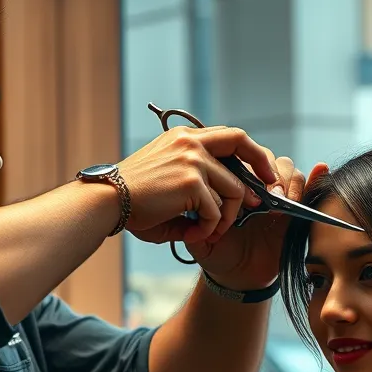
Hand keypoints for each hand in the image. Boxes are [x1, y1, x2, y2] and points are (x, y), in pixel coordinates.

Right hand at [119, 125, 275, 242]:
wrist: (108, 202)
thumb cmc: (134, 198)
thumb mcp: (170, 179)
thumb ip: (199, 183)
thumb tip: (232, 203)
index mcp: (184, 138)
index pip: (230, 136)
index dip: (252, 154)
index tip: (263, 174)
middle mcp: (191, 142)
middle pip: (242, 145)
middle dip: (261, 171)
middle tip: (263, 200)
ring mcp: (192, 160)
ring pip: (233, 190)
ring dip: (225, 218)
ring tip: (207, 231)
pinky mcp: (191, 182)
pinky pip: (216, 211)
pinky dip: (208, 228)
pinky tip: (192, 234)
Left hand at [185, 156, 319, 290]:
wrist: (236, 276)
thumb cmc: (217, 253)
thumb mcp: (199, 237)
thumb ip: (194, 224)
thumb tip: (191, 210)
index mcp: (230, 183)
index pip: (242, 157)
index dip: (247, 166)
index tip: (246, 188)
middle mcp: (254, 185)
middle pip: (266, 158)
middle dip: (268, 172)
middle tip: (267, 195)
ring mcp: (276, 195)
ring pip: (287, 169)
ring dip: (287, 180)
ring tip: (283, 200)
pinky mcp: (296, 209)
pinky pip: (310, 186)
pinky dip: (316, 177)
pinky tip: (320, 171)